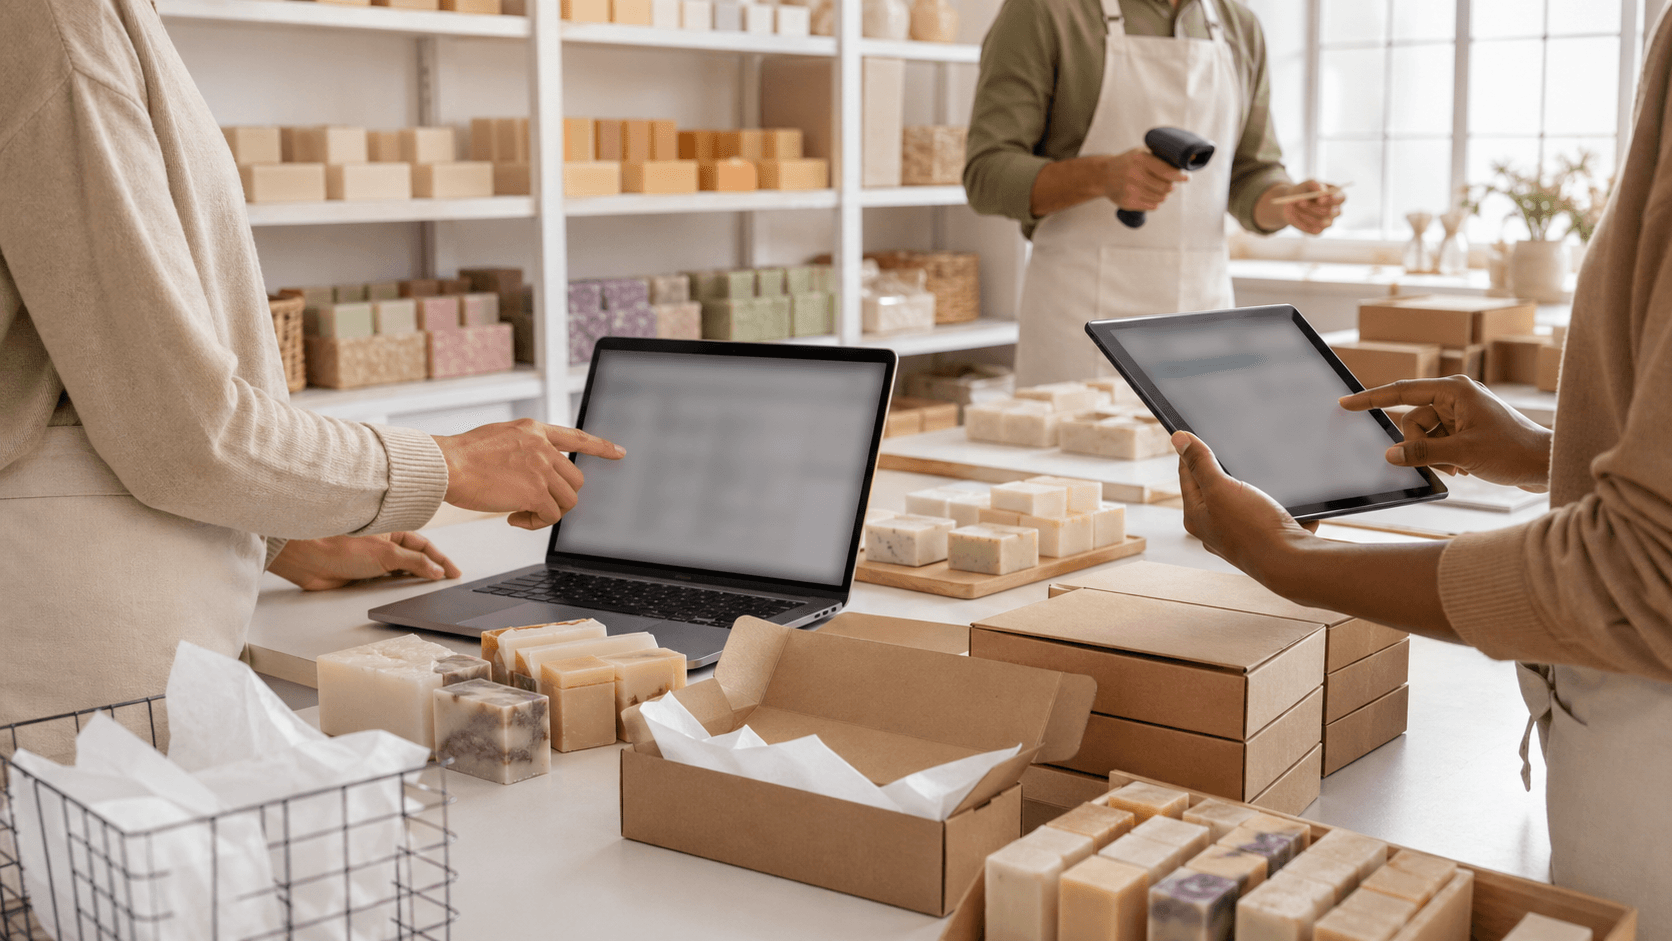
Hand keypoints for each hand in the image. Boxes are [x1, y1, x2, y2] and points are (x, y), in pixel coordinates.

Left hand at [270, 532, 461, 591]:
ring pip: (402, 571)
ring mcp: (374, 559)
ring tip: (430, 589)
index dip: (441, 559)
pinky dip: (398, 587)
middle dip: (431, 568)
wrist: (309, 558)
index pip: (425, 546)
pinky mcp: (363, 574)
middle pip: (416, 557)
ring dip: (415, 579)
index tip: (454, 573)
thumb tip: (436, 570)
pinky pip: (387, 581)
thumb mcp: (387, 552)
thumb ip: (415, 562)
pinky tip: (405, 592)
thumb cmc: (341, 545)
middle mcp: (385, 543)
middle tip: (447, 582)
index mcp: (393, 529)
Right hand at [433, 419, 624, 530]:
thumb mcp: (498, 436)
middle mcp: (543, 447)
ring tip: (521, 513)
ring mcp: (541, 469)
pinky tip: (513, 519)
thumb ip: (521, 448)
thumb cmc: (461, 456)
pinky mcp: (535, 492)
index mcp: (534, 430)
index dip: (600, 447)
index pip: (576, 436)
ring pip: (567, 501)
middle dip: (559, 497)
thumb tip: (533, 470)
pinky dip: (535, 523)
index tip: (619, 452)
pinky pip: (551, 516)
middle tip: (532, 505)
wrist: (447, 465)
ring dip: (547, 513)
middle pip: (575, 480)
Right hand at [1102, 149, 1190, 212]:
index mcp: (1140, 159)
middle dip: (1171, 187)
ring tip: (1158, 190)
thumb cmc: (1126, 163)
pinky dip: (1155, 203)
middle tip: (1170, 185)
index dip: (1179, 176)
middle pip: (1166, 187)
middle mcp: (1135, 174)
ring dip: (1163, 195)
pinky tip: (1151, 197)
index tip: (1186, 178)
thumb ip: (1157, 158)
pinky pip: (1152, 206)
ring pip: (1160, 198)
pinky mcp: (1128, 202)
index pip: (1166, 171)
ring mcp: (1131, 190)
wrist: (1103, 175)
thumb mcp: (1139, 153)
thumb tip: (1180, 168)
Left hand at [1174, 432, 1319, 583]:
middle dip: (1229, 471)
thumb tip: (1178, 439)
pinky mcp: (1266, 541)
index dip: (1191, 452)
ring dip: (1259, 490)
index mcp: (1196, 517)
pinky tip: (1288, 506)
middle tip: (1237, 454)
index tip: (1195, 434)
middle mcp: (1214, 530)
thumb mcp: (1220, 487)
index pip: (1187, 475)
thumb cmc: (1253, 529)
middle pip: (1215, 489)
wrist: (1293, 565)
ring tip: (1268, 484)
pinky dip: (1281, 508)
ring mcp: (1240, 538)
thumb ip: (1200, 463)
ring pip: (1246, 501)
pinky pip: (1271, 515)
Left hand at [1258, 181, 1343, 234]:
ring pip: (1322, 222)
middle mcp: (1335, 210)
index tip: (1320, 199)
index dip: (1333, 199)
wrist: (1291, 202)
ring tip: (1296, 206)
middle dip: (1314, 207)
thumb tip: (1322, 192)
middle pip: (1331, 212)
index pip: (1341, 198)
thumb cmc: (1303, 191)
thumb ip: (1316, 185)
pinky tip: (1297, 214)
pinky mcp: (1318, 230)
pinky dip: (1302, 222)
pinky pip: (1313, 229)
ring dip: (1306, 214)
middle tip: (1300, 202)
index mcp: (1337, 195)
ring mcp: (1328, 222)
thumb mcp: (1308, 183)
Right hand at [1339, 377, 1552, 489]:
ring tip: (1458, 467)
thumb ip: (1423, 452)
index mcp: (1454, 390)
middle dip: (1419, 445)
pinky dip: (1442, 458)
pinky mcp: (1464, 430)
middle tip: (1443, 463)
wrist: (1547, 464)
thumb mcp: (1463, 454)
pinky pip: (1435, 443)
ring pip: (1422, 435)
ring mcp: (1459, 414)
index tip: (1346, 404)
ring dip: (1433, 455)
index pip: (1402, 391)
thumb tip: (1390, 454)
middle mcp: (1455, 398)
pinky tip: (1462, 468)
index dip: (1371, 398)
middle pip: (1411, 420)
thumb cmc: (1514, 451)